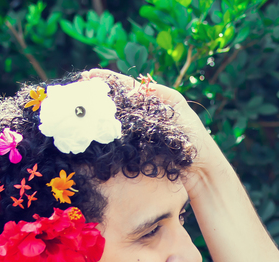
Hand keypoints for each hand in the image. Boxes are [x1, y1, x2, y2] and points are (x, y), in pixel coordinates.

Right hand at [78, 68, 225, 193]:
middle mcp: (140, 117)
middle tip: (78, 91)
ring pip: (112, 122)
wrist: (200, 168)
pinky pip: (117, 141)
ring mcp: (136, 135)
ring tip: (81, 108)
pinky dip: (105, 135)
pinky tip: (93, 130)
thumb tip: (133, 88)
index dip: (107, 80)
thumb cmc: (193, 137)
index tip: (88, 76)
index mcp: (151, 101)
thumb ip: (156, 93)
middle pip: (114, 103)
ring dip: (96, 116)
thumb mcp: (176, 106)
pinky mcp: (134, 152)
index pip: (125, 86)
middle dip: (96, 97)